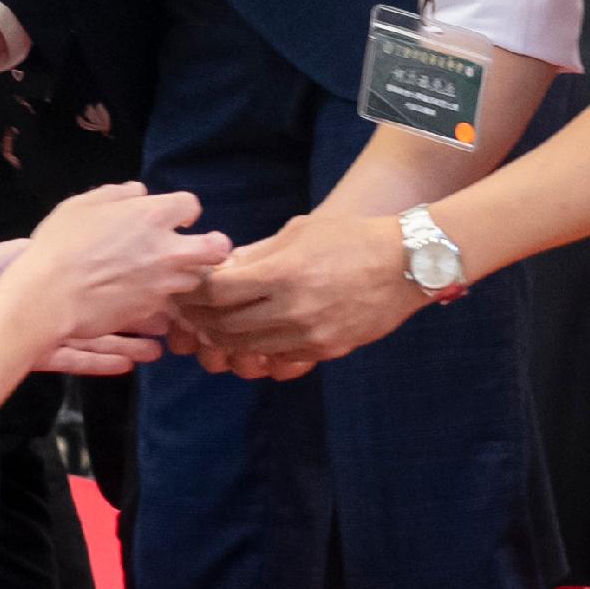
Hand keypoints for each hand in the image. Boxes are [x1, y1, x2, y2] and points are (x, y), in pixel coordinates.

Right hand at [0, 183, 222, 339]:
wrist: (49, 296)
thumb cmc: (60, 245)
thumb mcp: (81, 206)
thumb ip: (117, 194)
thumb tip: (140, 192)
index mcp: (152, 216)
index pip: (191, 205)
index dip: (182, 211)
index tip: (172, 219)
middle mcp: (167, 250)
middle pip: (216, 248)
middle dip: (214, 246)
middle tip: (199, 248)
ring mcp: (162, 284)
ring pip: (194, 280)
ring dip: (184, 275)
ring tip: (163, 275)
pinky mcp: (151, 311)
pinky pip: (168, 304)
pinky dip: (161, 300)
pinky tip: (143, 296)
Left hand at [179, 210, 422, 377]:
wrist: (406, 263)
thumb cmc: (350, 237)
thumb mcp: (300, 231)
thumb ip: (258, 253)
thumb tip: (222, 265)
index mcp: (282, 273)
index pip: (219, 292)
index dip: (194, 292)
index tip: (183, 287)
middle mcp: (292, 309)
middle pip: (227, 324)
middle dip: (201, 318)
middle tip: (187, 312)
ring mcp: (309, 335)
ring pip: (248, 347)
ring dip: (225, 338)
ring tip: (212, 326)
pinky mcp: (325, 350)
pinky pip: (279, 357)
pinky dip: (258, 349)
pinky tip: (249, 337)